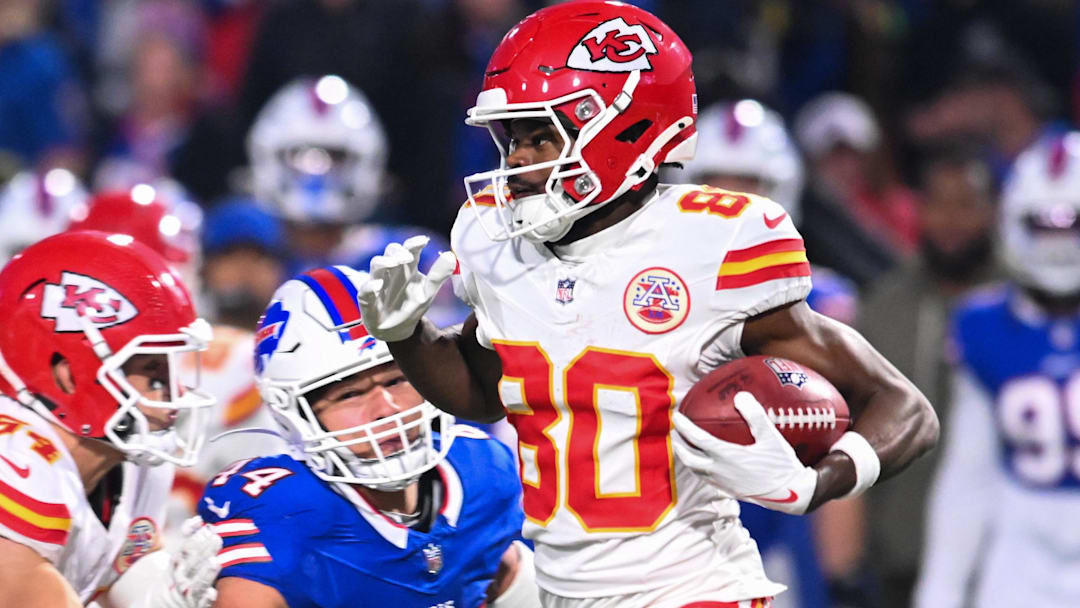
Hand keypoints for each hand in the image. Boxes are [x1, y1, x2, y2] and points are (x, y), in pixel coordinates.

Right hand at [157, 516, 222, 607]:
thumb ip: (189, 538)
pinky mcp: (194, 606)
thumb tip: (198, 520)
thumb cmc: (175, 579)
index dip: (192, 537)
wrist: (158, 606)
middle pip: (191, 563)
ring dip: (205, 573)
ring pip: (196, 583)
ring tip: (214, 562)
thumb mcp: (178, 559)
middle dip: (203, 550)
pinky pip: (200, 604)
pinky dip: (206, 599)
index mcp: (175, 566)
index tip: (201, 525)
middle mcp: (179, 579)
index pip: (183, 549)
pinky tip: (212, 594)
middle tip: (216, 538)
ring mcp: (186, 594)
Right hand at [358, 236, 457, 341]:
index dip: (414, 243)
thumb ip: (438, 275)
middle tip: (408, 257)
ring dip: (384, 262)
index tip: (423, 241)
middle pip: (390, 252)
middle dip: (398, 251)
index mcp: (407, 268)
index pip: (409, 249)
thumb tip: (451, 256)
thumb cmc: (411, 306)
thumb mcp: (428, 292)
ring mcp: (377, 284)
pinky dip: (370, 286)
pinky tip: (378, 285)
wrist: (397, 330)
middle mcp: (391, 272)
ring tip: (394, 263)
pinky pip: (365, 291)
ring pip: (376, 266)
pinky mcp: (367, 300)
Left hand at [673, 391, 817, 513]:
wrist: (792, 494)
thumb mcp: (771, 436)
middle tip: (675, 433)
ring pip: (696, 471)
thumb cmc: (782, 464)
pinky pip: (707, 479)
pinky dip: (699, 468)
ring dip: (687, 458)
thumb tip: (741, 395)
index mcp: (727, 457)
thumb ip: (755, 415)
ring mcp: (723, 483)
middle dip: (679, 445)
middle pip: (689, 459)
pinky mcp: (729, 491)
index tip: (676, 416)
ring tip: (685, 447)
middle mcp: (720, 471)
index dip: (684, 427)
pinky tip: (706, 462)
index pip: (697, 440)